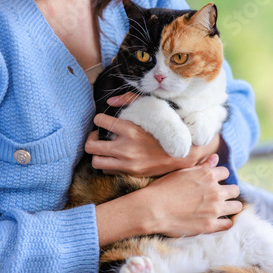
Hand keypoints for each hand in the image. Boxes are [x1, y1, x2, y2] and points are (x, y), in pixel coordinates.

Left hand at [86, 93, 223, 175]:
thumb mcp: (151, 109)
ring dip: (97, 154)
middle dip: (91, 140)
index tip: (102, 121)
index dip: (98, 119)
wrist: (182, 152)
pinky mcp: (131, 172)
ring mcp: (128, 163)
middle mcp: (126, 148)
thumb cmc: (166, 129)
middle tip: (97, 137)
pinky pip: (108, 171)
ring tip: (104, 149)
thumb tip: (110, 101)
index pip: (100, 121)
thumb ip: (129, 100)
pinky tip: (115, 157)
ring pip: (96, 162)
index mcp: (130, 129)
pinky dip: (108, 164)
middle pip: (91, 146)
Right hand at [143, 156, 241, 235]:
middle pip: (234, 190)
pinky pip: (228, 224)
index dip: (220, 177)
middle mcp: (215, 191)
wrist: (152, 209)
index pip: (226, 172)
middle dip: (229, 191)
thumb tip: (216, 158)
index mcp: (208, 175)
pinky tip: (219, 221)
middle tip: (220, 196)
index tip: (216, 182)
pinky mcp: (210, 225)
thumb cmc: (163, 188)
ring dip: (231, 206)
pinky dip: (225, 222)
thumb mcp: (182, 172)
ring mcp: (214, 209)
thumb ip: (202, 166)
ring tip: (222, 208)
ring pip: (236, 206)